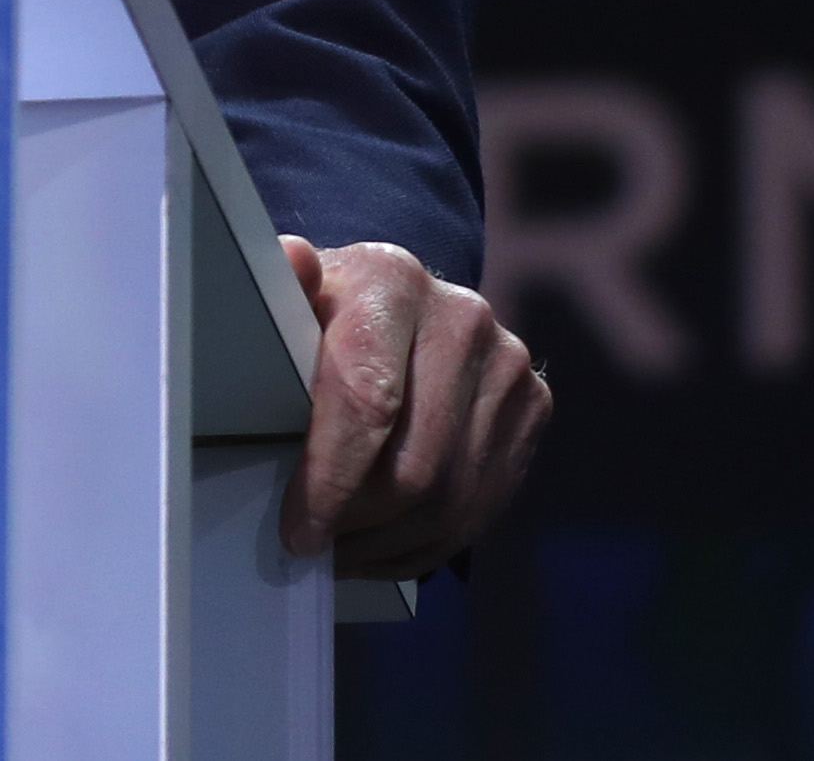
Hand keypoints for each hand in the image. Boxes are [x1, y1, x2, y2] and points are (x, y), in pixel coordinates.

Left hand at [281, 235, 547, 578]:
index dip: (332, 477)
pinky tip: (384, 550)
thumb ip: (280, 290)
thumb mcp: (287, 298)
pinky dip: (428, 543)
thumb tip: (294, 259)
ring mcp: (507, 364)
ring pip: (452, 496)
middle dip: (359, 521)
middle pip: (415, 462)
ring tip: (342, 554)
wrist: (396, 303)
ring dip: (391, 543)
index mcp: (391, 279)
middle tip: (315, 550)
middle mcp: (462, 318)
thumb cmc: (322, 311)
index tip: (298, 527)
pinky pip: (483, 503)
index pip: (368, 398)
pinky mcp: (532, 406)